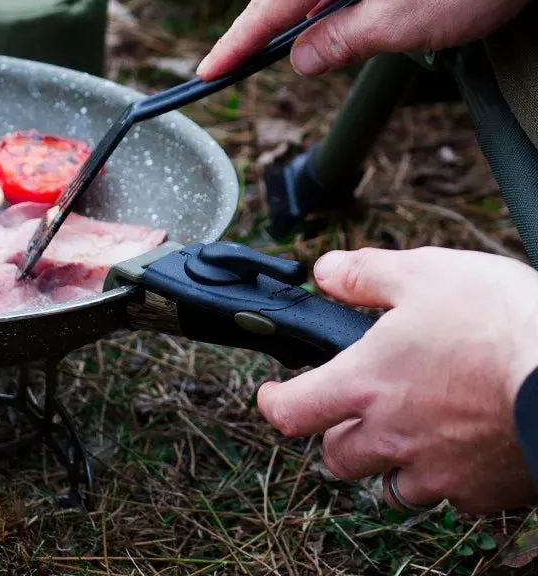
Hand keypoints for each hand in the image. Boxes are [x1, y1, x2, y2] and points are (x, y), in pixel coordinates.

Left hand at [257, 247, 537, 513]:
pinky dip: (445, 478)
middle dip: (334, 435)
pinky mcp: (484, 493)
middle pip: (337, 457)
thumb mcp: (421, 272)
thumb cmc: (498, 321)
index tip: (272, 394)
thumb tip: (323, 272)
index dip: (272, 403)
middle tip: (349, 411)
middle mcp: (392, 437)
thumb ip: (362, 274)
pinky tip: (460, 449)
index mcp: (364, 384)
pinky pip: (449, 498)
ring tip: (404, 434)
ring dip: (387, 464)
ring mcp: (439, 472)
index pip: (292, 411)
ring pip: (390, 486)